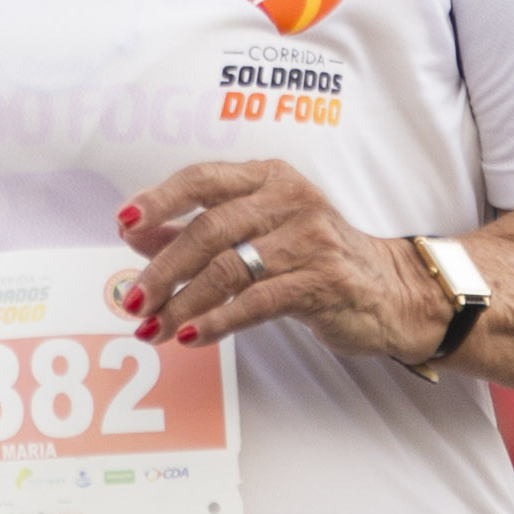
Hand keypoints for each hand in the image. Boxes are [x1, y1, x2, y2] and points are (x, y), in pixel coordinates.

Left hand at [113, 158, 450, 366]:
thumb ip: (197, 228)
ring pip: (229, 269)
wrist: (390, 290)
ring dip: (183, 303)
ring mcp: (310, 239)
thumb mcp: (258, 232)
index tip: (123, 223)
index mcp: (269, 177)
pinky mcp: (324, 281)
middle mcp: (290, 199)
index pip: (203, 179)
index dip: (159, 200)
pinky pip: (257, 302)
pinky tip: (192, 335)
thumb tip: (133, 232)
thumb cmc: (313, 258)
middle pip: (210, 229)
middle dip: (163, 268)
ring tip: (154, 328)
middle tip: (134, 299)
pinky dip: (218, 321)